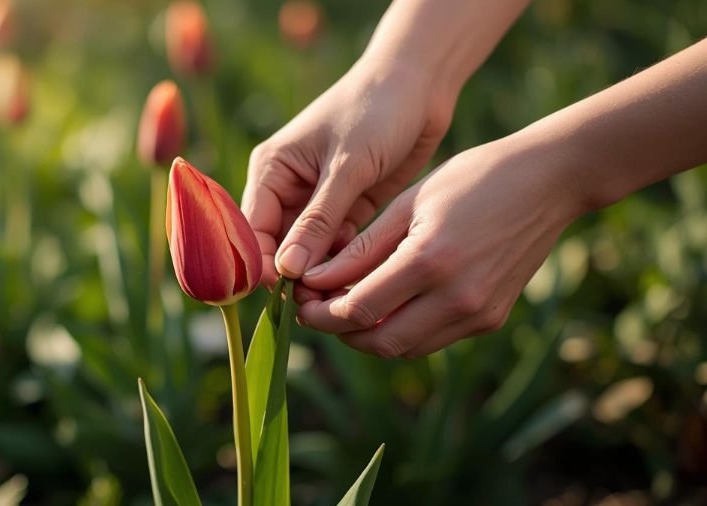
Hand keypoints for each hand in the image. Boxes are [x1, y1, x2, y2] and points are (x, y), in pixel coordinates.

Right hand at [241, 61, 455, 284]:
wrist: (421, 85)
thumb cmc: (377, 111)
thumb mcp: (347, 166)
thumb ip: (318, 219)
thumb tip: (287, 271)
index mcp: (271, 169)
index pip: (251, 229)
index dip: (262, 265)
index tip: (285, 294)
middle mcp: (287, 187)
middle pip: (277, 246)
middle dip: (295, 274)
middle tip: (318, 303)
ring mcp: (317, 200)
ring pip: (308, 251)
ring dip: (322, 272)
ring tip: (343, 293)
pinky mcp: (347, 208)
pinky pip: (337, 246)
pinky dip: (345, 262)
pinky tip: (361, 276)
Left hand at [296, 136, 586, 357]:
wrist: (550, 181)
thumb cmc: (474, 178)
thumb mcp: (409, 203)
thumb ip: (360, 248)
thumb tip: (314, 280)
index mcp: (431, 260)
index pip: (357, 309)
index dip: (319, 311)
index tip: (298, 298)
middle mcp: (457, 297)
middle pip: (378, 341)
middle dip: (338, 331)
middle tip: (314, 307)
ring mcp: (479, 314)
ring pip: (404, 347)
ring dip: (368, 334)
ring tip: (344, 304)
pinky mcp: (491, 320)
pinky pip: (431, 339)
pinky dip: (400, 328)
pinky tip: (385, 301)